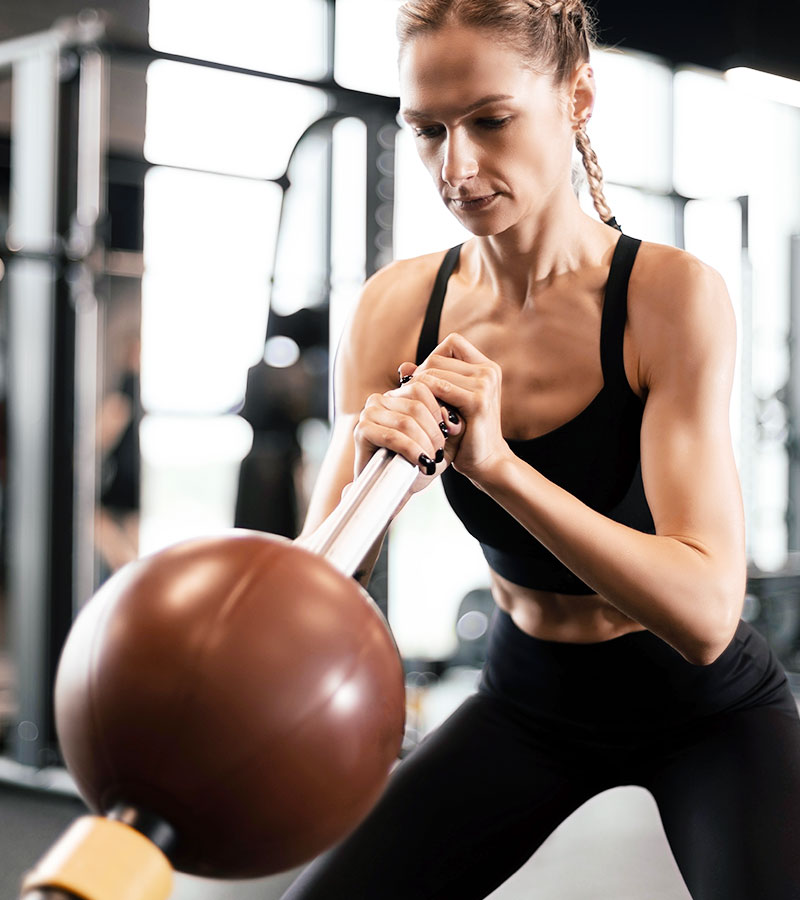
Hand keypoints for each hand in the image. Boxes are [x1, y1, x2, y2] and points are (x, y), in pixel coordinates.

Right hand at [352, 365, 463, 488]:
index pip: (423, 389)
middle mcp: (380, 399)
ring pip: (406, 422)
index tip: (448, 435)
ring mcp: (368, 414)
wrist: (395, 489)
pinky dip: (411, 451)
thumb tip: (449, 415)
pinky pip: (393, 437)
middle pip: (416, 406)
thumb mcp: (441, 439)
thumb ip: (449, 423)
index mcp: (397, 395)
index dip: (439, 412)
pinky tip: (421, 464)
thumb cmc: (417, 462)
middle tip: (438, 453)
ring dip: (424, 444)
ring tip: (430, 461)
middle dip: (434, 433)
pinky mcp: (362, 431)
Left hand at [408, 333, 509, 481]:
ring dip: (419, 391)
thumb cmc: (464, 434)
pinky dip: (426, 401)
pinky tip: (425, 417)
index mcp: (486, 367)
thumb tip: (403, 366)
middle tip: (412, 400)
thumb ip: (428, 382)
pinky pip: (438, 388)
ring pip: (434, 373)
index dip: (432, 359)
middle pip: (437, 358)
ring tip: (415, 409)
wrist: (486, 462)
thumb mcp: (446, 404)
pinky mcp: (478, 401)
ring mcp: (485, 384)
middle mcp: (488, 371)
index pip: (452, 343)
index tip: (424, 383)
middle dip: (420, 377)